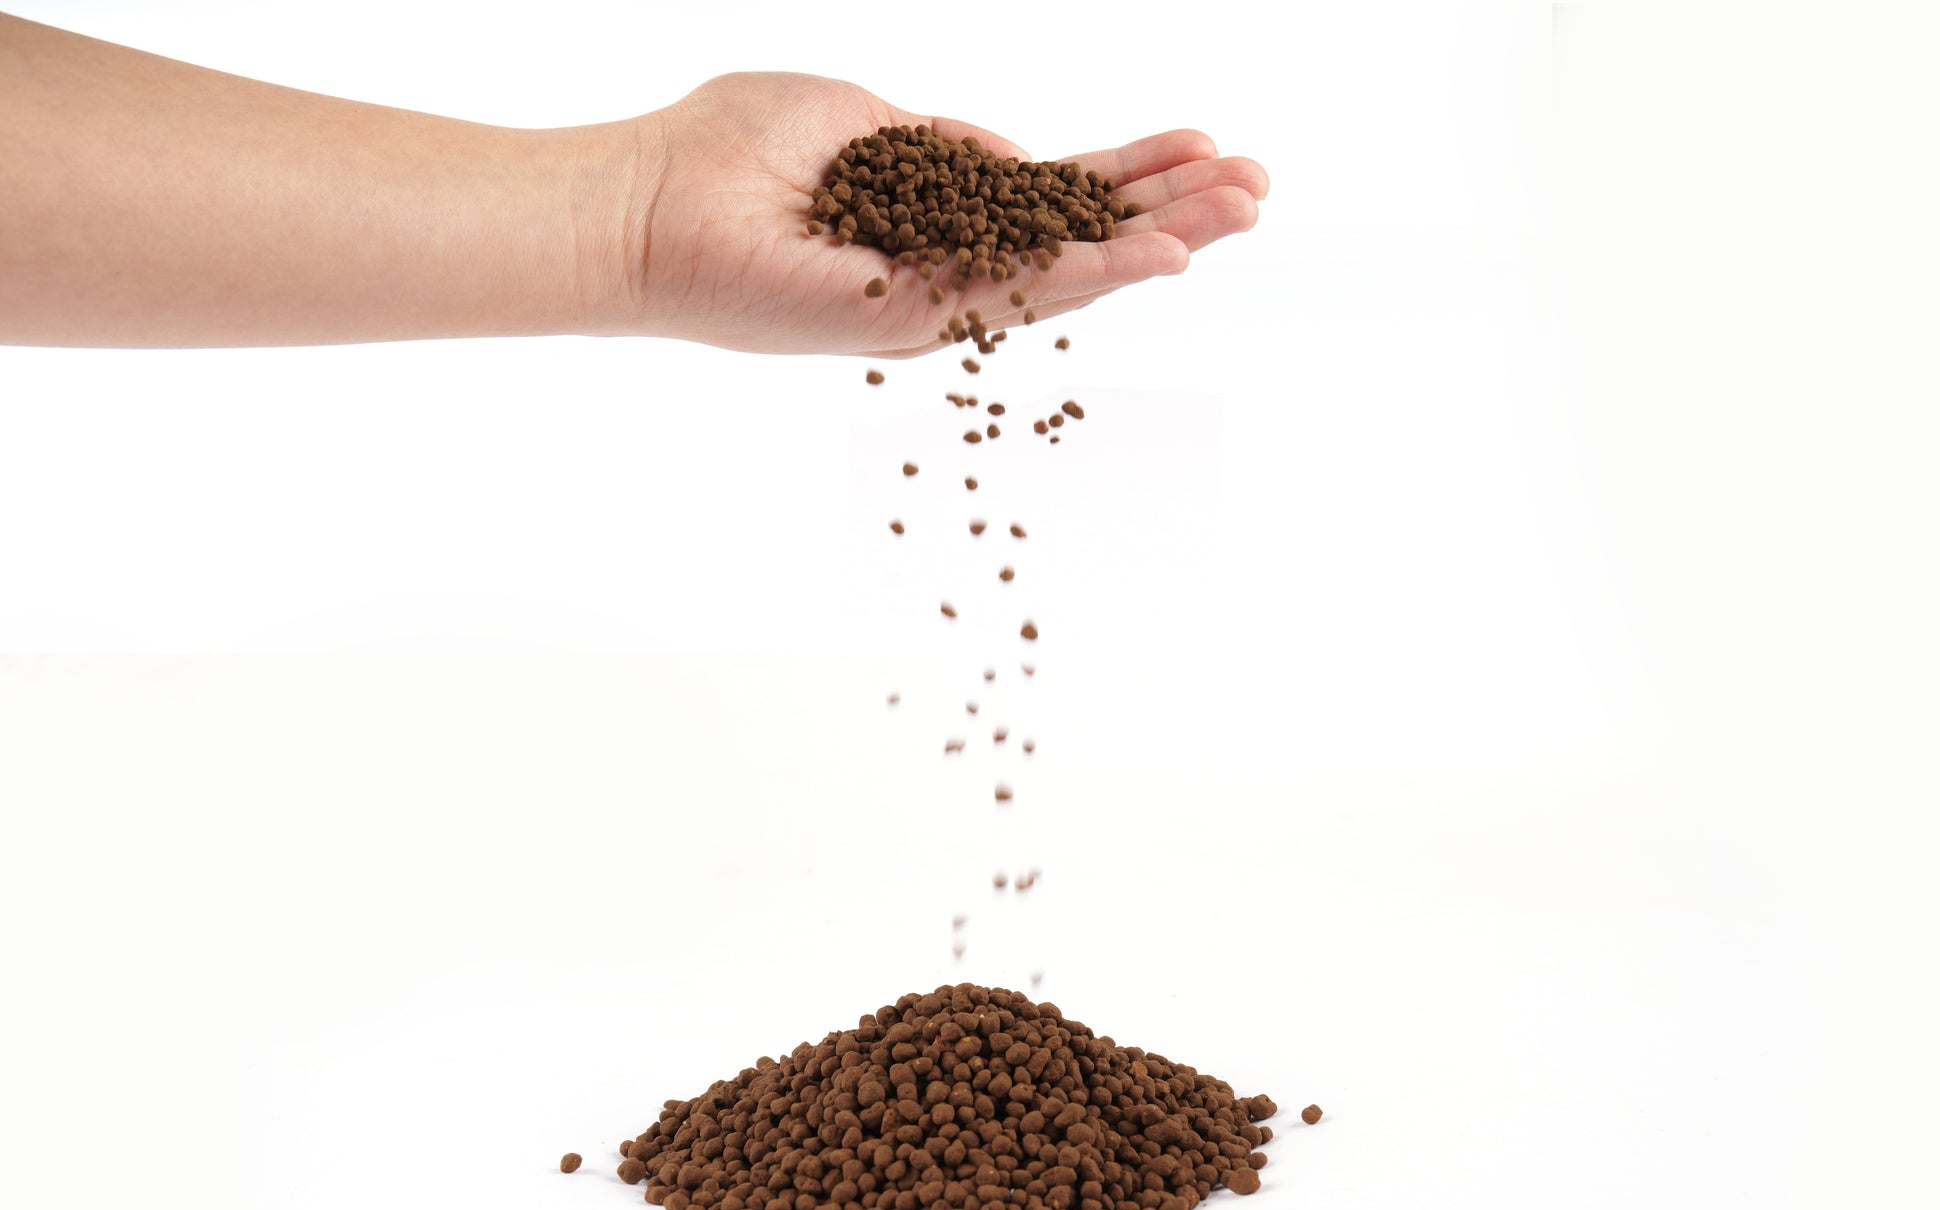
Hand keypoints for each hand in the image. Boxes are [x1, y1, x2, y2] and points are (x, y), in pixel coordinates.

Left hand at [617, 73, 1269, 355]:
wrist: (640, 203)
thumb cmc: (723, 152)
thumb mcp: (858, 116)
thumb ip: (942, 143)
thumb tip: (1010, 158)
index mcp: (933, 218)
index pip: (1051, 197)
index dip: (1127, 173)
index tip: (1201, 145)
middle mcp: (942, 268)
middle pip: (1079, 238)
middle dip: (1170, 208)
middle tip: (1256, 187)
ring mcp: (930, 300)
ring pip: (1067, 273)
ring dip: (1159, 237)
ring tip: (1240, 211)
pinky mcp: (905, 319)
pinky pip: (1015, 291)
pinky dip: (1092, 269)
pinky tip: (1159, 251)